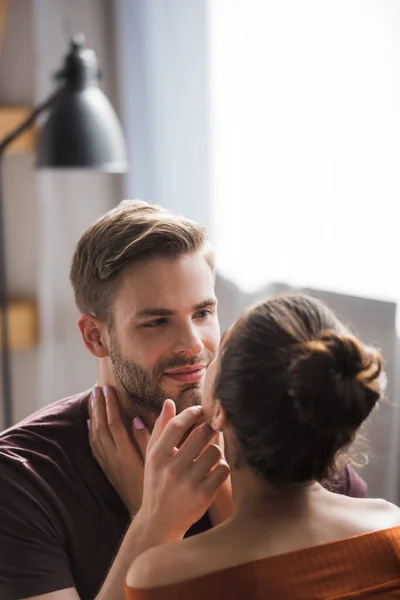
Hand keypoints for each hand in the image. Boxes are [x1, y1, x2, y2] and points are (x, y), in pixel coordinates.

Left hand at [88, 386, 149, 516]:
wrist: (149, 514)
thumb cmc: (156, 486)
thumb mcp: (156, 462)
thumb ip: (147, 440)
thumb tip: (138, 418)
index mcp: (126, 453)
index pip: (114, 423)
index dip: (111, 405)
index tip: (109, 389)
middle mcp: (113, 458)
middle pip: (101, 427)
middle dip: (99, 406)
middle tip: (97, 388)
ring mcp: (108, 464)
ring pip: (95, 435)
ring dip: (93, 416)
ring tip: (92, 400)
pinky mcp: (107, 470)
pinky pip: (94, 447)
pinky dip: (90, 433)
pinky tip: (89, 425)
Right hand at [136, 399, 229, 539]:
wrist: (159, 522)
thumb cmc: (157, 482)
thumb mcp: (153, 456)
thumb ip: (161, 428)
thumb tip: (169, 402)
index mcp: (157, 455)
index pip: (177, 424)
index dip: (191, 413)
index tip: (199, 411)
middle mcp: (171, 468)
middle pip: (201, 434)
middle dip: (208, 429)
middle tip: (209, 430)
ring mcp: (188, 482)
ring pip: (215, 451)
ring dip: (216, 450)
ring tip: (210, 454)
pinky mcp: (203, 496)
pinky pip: (223, 470)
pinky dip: (221, 468)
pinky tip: (214, 470)